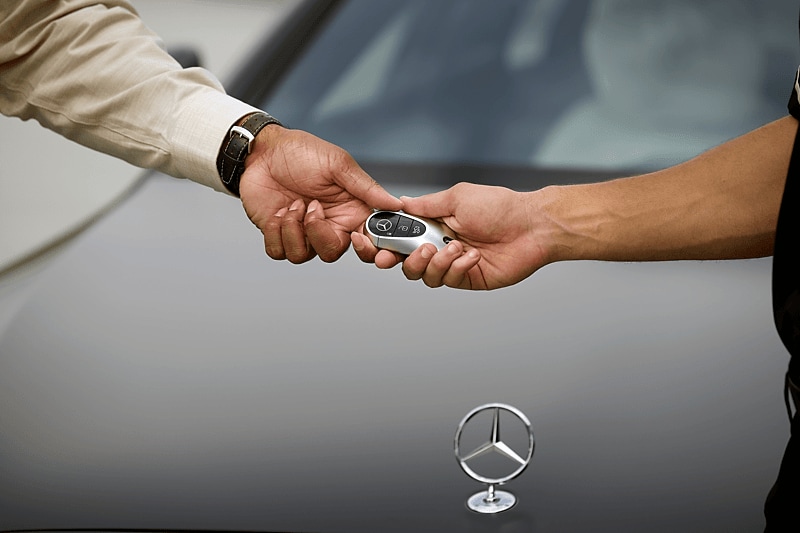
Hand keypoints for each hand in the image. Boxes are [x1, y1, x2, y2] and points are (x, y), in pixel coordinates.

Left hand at [239, 125, 402, 262]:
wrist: (263, 151)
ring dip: (294, 228)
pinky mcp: (278, 235)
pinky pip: (279, 252)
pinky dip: (276, 232)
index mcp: (350, 211)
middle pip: (332, 253)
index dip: (366, 248)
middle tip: (314, 209)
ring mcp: (302, 232)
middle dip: (320, 236)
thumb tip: (396, 204)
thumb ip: (367, 188)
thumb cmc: (302, 152)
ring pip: (302, 255)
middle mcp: (328, 225)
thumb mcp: (339, 164)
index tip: (357, 237)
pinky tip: (278, 210)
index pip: (367, 242)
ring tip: (293, 203)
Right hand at [351, 183, 546, 289]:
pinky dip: (456, 268)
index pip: (398, 236)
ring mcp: (452, 264)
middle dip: (396, 260)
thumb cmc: (499, 206)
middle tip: (401, 255)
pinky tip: (472, 256)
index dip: (380, 241)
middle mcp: (438, 245)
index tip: (368, 240)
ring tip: (454, 248)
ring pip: (422, 276)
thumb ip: (426, 205)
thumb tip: (399, 203)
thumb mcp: (457, 198)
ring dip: (433, 263)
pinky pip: (447, 280)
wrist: (532, 226)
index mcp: (432, 224)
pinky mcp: (467, 279)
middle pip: (402, 262)